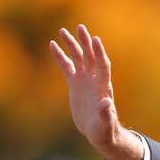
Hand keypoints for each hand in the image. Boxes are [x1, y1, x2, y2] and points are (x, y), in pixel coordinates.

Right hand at [49, 25, 142, 159]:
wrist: (98, 132)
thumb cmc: (104, 130)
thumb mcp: (105, 124)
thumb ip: (106, 113)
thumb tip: (106, 103)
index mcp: (103, 87)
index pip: (102, 65)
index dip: (99, 53)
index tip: (95, 40)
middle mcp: (94, 80)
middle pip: (90, 57)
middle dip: (85, 43)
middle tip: (80, 28)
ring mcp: (84, 80)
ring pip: (78, 58)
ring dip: (72, 45)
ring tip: (62, 31)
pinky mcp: (75, 84)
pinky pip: (67, 66)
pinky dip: (60, 56)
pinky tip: (52, 45)